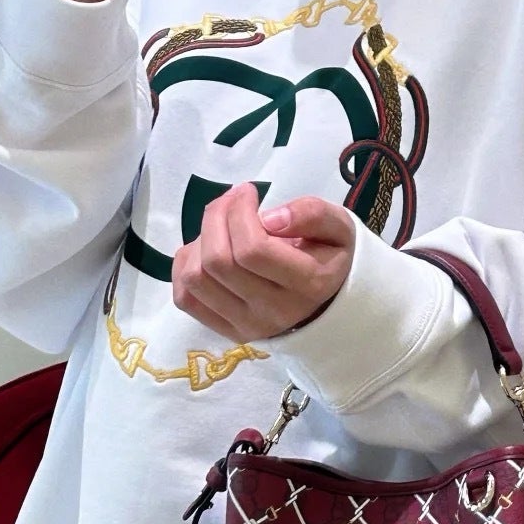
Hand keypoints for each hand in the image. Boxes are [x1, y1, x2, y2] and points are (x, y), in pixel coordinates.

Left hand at [171, 183, 354, 340]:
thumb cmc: (329, 255)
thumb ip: (312, 214)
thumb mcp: (338, 227)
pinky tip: (205, 251)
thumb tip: (269, 218)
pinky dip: (186, 266)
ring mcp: (247, 325)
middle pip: (219, 261)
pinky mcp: (226, 331)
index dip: (240, 212)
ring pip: (196, 279)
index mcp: (309, 284)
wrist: (329, 302)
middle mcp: (274, 311)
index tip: (248, 192)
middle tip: (230, 200)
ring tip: (220, 228)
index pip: (253, 249)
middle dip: (216, 217)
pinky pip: (185, 298)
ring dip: (199, 241)